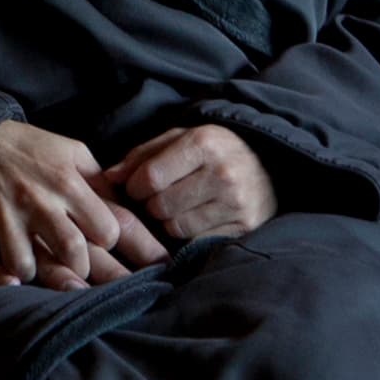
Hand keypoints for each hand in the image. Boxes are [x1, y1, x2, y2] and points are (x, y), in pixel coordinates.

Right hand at [0, 120, 172, 290]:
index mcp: (66, 183)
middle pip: (72, 252)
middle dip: (78, 267)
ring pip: (24, 266)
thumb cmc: (30, 148)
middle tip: (72, 264)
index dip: (106, 240)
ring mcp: (0, 215)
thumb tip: (128, 208)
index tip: (98, 239)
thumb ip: (100, 182)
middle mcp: (36, 201)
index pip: (106, 231)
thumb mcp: (72, 152)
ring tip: (30, 266)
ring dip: (29, 272)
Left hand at [105, 124, 277, 243]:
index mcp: (204, 143)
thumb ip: (142, 155)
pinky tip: (197, 218)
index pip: (150, 177)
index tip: (139, 187)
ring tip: (181, 206)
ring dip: (169, 221)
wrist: (270, 167)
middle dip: (152, 204)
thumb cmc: (215, 151)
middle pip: (159, 205)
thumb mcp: (181, 139)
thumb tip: (108, 177)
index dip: (135, 186)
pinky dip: (189, 234)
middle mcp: (222, 173)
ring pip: (175, 226)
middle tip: (161, 198)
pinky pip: (196, 240)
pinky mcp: (243, 227)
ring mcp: (235, 203)